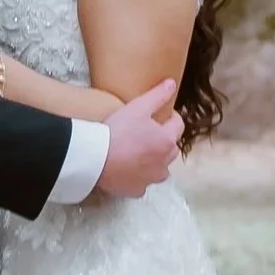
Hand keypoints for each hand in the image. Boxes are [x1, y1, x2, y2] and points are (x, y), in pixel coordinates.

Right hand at [95, 79, 183, 198]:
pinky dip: (138, 176)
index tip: (157, 114)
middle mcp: (164, 162)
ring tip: (136, 152)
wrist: (95, 158)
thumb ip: (158, 95)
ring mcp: (151, 179)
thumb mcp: (138, 107)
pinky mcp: (137, 190)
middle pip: (170, 148)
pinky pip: (143, 183)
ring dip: (154, 160)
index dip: (169, 117)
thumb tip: (172, 84)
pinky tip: (126, 168)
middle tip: (144, 132)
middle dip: (163, 139)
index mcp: (167, 140)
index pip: (178, 125)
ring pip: (159, 168)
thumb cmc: (118, 131)